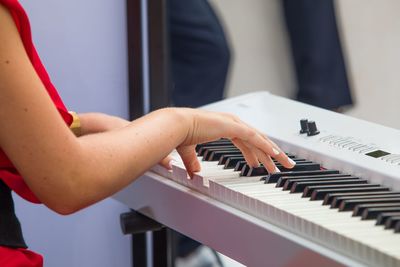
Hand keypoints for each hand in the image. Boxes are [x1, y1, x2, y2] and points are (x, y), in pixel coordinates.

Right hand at [176, 109, 294, 176]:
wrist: (177, 126)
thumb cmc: (181, 134)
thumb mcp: (190, 152)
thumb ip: (193, 162)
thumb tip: (194, 173)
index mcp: (223, 127)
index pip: (245, 141)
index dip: (254, 153)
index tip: (260, 164)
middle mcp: (231, 123)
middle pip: (257, 140)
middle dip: (270, 153)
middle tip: (280, 164)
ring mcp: (234, 123)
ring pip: (260, 139)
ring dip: (273, 152)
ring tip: (284, 163)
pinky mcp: (233, 126)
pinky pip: (255, 138)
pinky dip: (266, 146)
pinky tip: (276, 154)